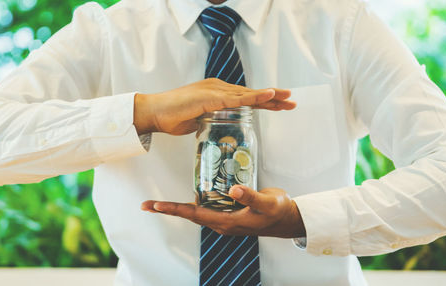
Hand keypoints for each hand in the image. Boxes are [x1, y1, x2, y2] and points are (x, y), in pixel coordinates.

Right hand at [133, 78, 295, 134]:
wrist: (154, 113)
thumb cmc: (173, 117)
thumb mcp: (198, 120)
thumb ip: (211, 120)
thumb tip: (219, 127)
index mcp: (216, 93)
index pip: (245, 99)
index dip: (264, 101)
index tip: (280, 104)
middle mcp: (218, 88)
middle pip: (251, 94)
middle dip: (273, 98)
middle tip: (292, 100)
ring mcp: (214, 90)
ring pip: (247, 94)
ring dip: (269, 96)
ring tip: (287, 98)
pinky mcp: (210, 97)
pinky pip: (236, 98)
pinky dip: (254, 97)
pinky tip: (268, 95)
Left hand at [141, 185, 305, 237]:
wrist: (287, 218)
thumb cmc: (278, 211)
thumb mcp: (266, 203)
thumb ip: (250, 196)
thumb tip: (232, 190)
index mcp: (226, 222)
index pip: (194, 215)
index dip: (174, 209)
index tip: (155, 206)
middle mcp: (222, 223)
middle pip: (190, 215)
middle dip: (168, 210)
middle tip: (147, 205)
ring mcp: (225, 218)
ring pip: (196, 212)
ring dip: (178, 208)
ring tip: (160, 203)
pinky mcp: (229, 213)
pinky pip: (207, 208)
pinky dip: (194, 203)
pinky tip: (191, 195)